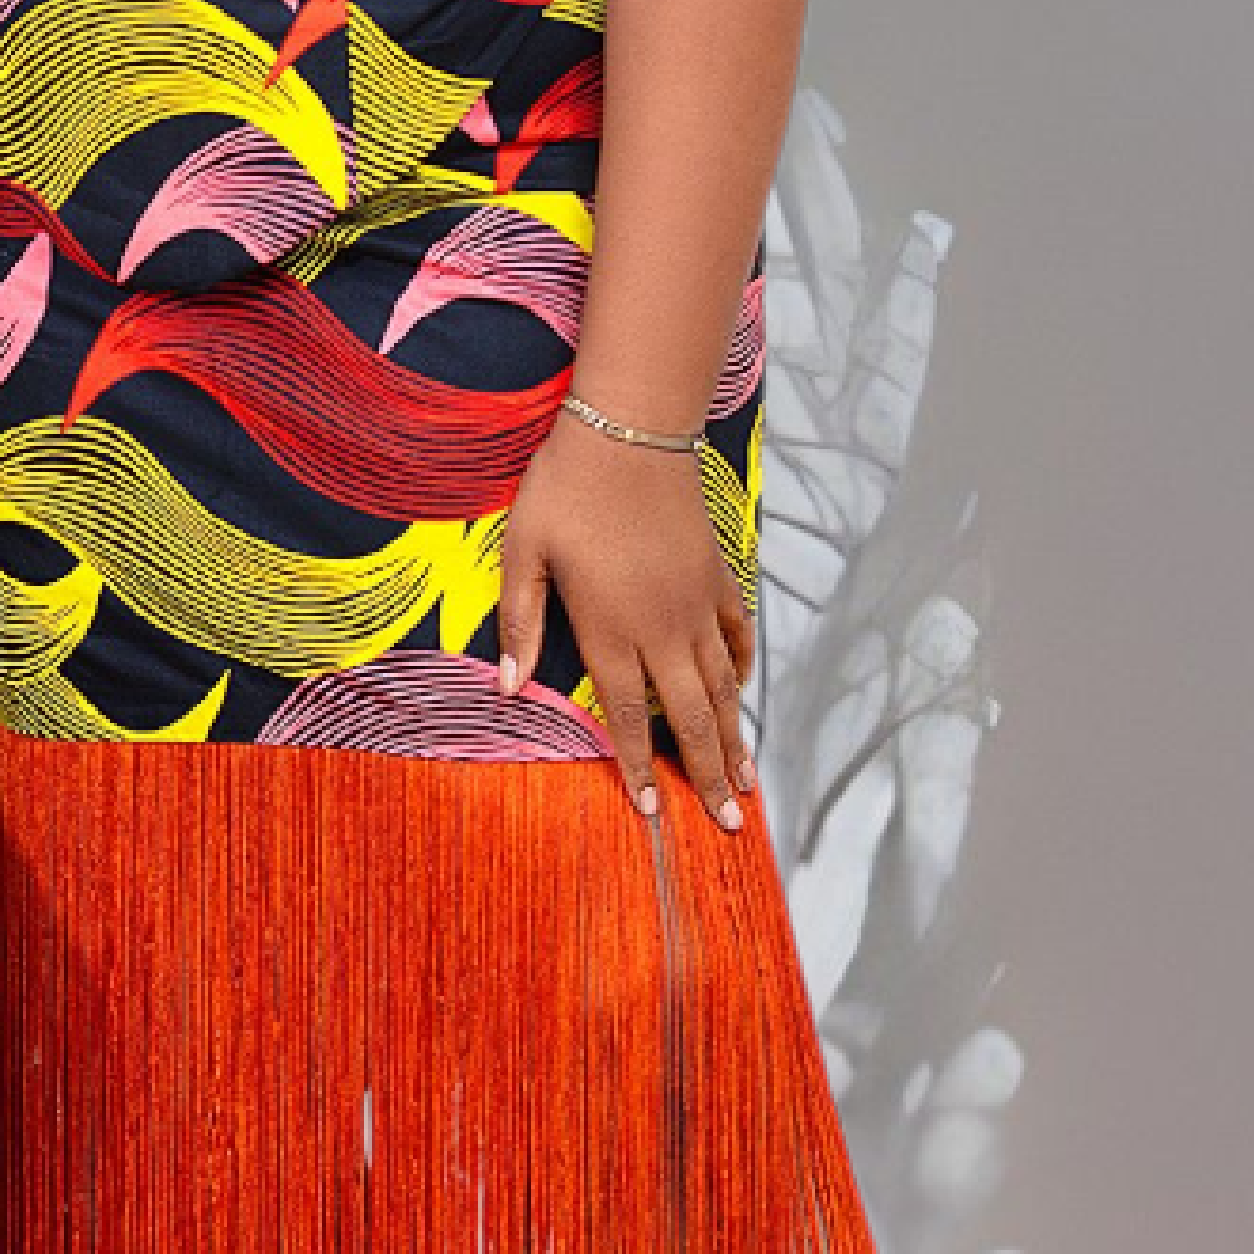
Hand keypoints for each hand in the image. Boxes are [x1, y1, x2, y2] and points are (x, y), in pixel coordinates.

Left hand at [497, 421, 754, 827]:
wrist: (631, 429)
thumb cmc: (565, 487)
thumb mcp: (523, 552)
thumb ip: (520, 623)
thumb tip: (506, 688)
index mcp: (611, 631)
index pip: (626, 718)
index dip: (639, 770)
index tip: (650, 813)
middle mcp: (663, 629)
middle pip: (690, 718)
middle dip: (708, 777)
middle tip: (730, 825)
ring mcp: (697, 604)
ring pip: (722, 686)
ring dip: (734, 738)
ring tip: (747, 783)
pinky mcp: (716, 575)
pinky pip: (737, 634)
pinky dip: (741, 669)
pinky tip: (740, 692)